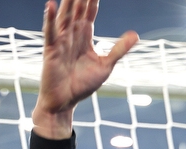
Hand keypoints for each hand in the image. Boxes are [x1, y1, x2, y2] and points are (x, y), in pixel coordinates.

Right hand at [32, 0, 137, 138]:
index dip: (93, 0)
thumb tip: (135, 35)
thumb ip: (118, 49)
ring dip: (67, 2)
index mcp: (85, 37)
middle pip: (77, 10)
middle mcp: (72, 36)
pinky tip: (51, 5)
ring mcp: (61, 42)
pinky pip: (50, 32)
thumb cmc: (82, 85)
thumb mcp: (105, 65)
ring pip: (64, 17)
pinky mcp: (52, 51)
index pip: (89, 13)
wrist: (65, 102)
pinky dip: (50, 19)